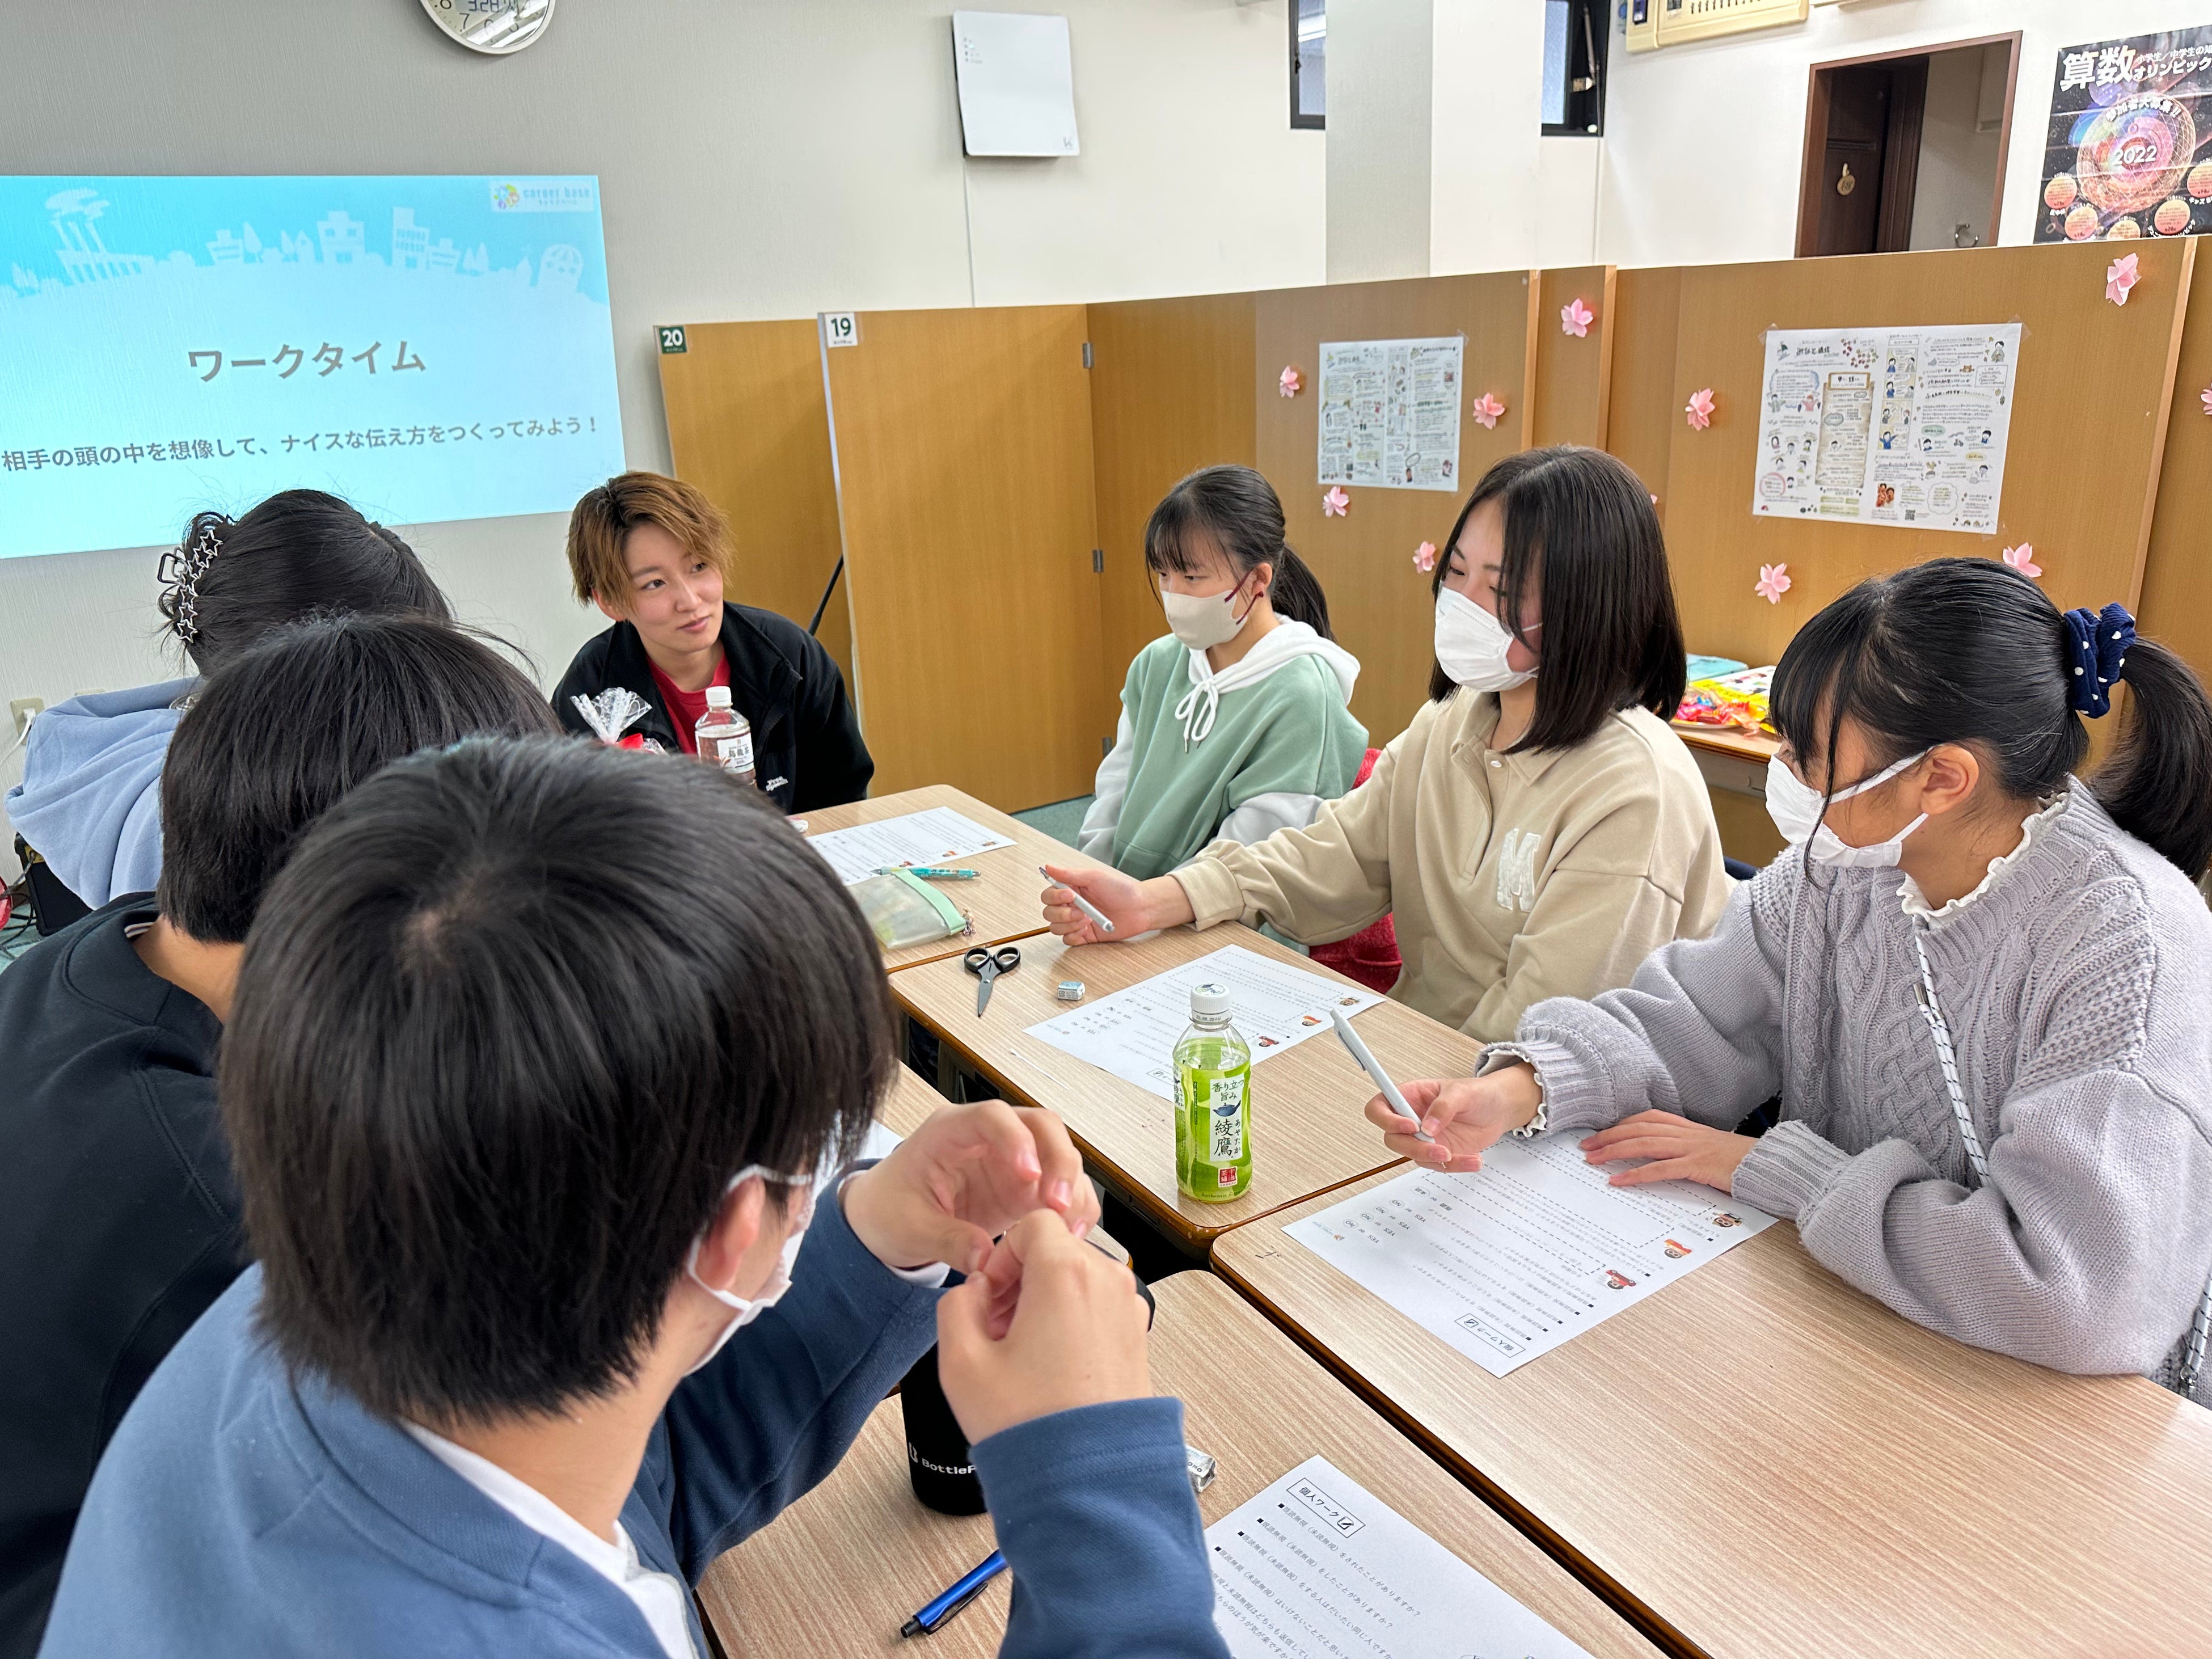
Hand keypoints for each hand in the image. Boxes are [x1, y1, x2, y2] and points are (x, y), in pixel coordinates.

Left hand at [841, 1101, 1097, 1275]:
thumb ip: (947, 1240)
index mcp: (950, 1132)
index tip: (1028, 1175)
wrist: (887, 1218)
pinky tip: (1069, 1235)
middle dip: (1059, 1161)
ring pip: (1059, 1153)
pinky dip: (1073, 1207)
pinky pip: (1062, 1187)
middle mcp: (988, 1138)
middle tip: (1060, 1205)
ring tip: (1068, 1229)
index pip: (992, 1116)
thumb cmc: (891, 1208)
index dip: (1016, 1139)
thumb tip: (985, 1258)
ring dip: (1072, 1187)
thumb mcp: (910, 1228)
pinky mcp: (1025, 1187)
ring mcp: (1012, 1160)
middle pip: (1041, 1125)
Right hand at [936, 1209, 1151, 1444]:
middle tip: (998, 1327)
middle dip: (1023, 1279)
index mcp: (1067, 1273)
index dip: (1004, 1253)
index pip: (1034, 1223)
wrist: (1087, 1482)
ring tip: (1022, 1354)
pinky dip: (1073, 1321)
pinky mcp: (1139, 1340)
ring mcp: (1129, 1312)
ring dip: (1047, 1301)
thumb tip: (974, 1291)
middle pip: (1059, 1250)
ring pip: (1080, 1279)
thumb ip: (956, 1306)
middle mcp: (1108, 1283)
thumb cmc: (1032, 1427)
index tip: (991, 1291)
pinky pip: (1100, 1308)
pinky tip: (1050, 1367)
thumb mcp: (961, 1362)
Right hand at [1039, 864, 1189, 943]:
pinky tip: (1087, 929)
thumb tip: (1048, 867)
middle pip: (1048, 913)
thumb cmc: (1121, 890)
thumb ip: (1069, 874)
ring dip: (1069, 924)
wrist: (1140, 908)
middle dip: (1062, 914)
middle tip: (1081, 911)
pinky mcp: (1084, 936)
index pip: (1048, 895)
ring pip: (1055, 928)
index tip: (1070, 895)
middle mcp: (1071, 906)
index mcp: (1071, 890)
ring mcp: (1076, 922)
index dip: (1054, 897)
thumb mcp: (1094, 877)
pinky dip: (1074, 936)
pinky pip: (1067, 940)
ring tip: (1087, 920)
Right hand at [1363, 1066, 1541, 1172]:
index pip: (1379, 1108)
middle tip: (1439, 1148)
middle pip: (1393, 1139)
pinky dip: (1455, 1166)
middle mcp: (1411, 1118)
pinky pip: (1438, 1166)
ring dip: (1435, 1160)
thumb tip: (1428, 1127)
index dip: (1387, 1119)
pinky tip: (1473, 1160)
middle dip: (1414, 1147)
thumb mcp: (1462, 1092)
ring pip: (1413, 1156)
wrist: (1499, 1111)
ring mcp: (1423, 1138)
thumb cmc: (1478, 1093)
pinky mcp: (1438, 1153)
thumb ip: (1444, 1107)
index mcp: (1409, 1096)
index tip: (1410, 1126)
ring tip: (1460, 1155)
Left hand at [1580, 1111, 1754, 1193]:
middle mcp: (1686, 1133)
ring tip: (1593, 1159)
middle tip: (1586, 1145)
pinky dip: (1635, 1174)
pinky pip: (1660, 1169)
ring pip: (1644, 1144)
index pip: (1647, 1118)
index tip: (1601, 1131)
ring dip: (1614, 1151)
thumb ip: (1686, 1149)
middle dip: (1609, 1136)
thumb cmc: (1741, 1162)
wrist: (1771, 1165)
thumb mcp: (1709, 1149)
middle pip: (1638, 1128)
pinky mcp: (1697, 1166)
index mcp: (1688, 1127)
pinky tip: (1618, 1180)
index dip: (1621, 1123)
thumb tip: (1662, 1158)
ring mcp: (1691, 1148)